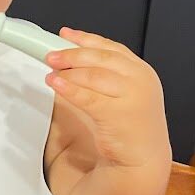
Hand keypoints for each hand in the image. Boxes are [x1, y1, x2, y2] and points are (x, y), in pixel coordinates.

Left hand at [45, 28, 170, 169]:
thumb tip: (70, 60)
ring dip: (68, 72)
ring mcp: (133, 96)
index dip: (85, 39)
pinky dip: (69, 89)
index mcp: (141, 71)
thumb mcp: (122, 94)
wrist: (143, 158)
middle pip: (101, 58)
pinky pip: (88, 97)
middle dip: (73, 54)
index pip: (111, 48)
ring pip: (93, 75)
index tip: (65, 35)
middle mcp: (140, 80)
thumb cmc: (129, 127)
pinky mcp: (119, 114)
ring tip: (51, 73)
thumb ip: (103, 75)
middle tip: (52, 56)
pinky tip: (56, 84)